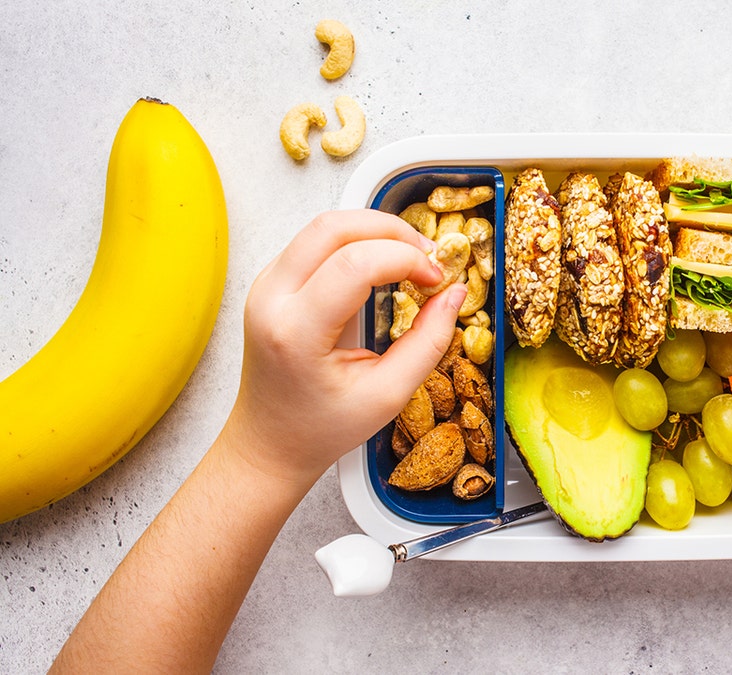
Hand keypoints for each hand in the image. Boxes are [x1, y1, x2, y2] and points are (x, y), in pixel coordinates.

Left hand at [223, 210, 464, 483]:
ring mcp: (265, 286)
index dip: (406, 259)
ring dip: (374, 231)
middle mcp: (271, 300)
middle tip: (428, 255)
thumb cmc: (323, 427)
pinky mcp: (271, 282)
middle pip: (333, 227)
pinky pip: (315, 242)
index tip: (437, 279)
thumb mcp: (388, 395)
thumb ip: (428, 342)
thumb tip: (455, 293)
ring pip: (323, 226)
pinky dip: (356, 243)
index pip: (354, 264)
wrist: (271, 443)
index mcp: (296, 332)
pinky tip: (382, 266)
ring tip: (410, 258)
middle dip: (391, 230)